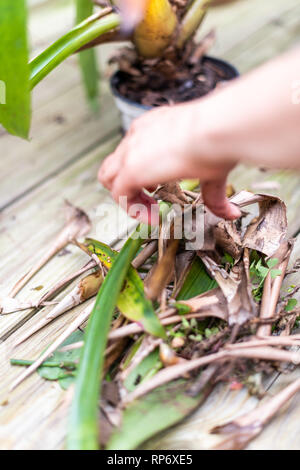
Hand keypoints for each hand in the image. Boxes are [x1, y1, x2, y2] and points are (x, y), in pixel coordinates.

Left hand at [98, 103, 239, 223]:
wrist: (216, 129)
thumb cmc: (218, 139)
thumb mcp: (212, 169)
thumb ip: (214, 194)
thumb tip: (232, 213)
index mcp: (154, 127)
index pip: (133, 151)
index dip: (141, 174)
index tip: (156, 189)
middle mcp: (138, 135)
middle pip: (114, 163)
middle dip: (127, 185)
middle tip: (149, 200)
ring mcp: (131, 150)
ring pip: (108, 177)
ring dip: (126, 197)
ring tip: (149, 211)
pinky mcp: (130, 169)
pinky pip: (118, 195)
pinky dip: (132, 209)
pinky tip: (153, 217)